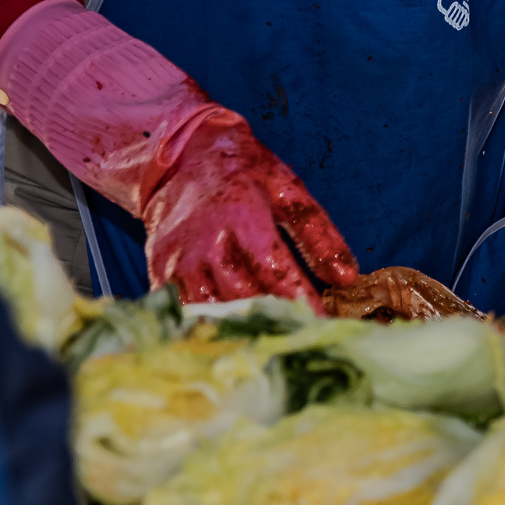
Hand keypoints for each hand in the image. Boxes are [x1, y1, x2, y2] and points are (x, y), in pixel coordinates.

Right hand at [0, 0, 359, 307]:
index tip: (324, 325)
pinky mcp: (159, 275)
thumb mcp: (289, 188)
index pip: (274, 270)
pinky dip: (210, 329)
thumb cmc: (244, 172)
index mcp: (241, 216)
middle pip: (243, 297)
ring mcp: (177, 262)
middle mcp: (205, 243)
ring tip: (273, 346)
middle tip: (305, 342)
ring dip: (243, 331)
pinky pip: (185, 313)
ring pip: (212, 312)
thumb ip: (319, 233)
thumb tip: (345, 277)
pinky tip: (234, 341)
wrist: (179, 157)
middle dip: (277, 322)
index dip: (300, 301)